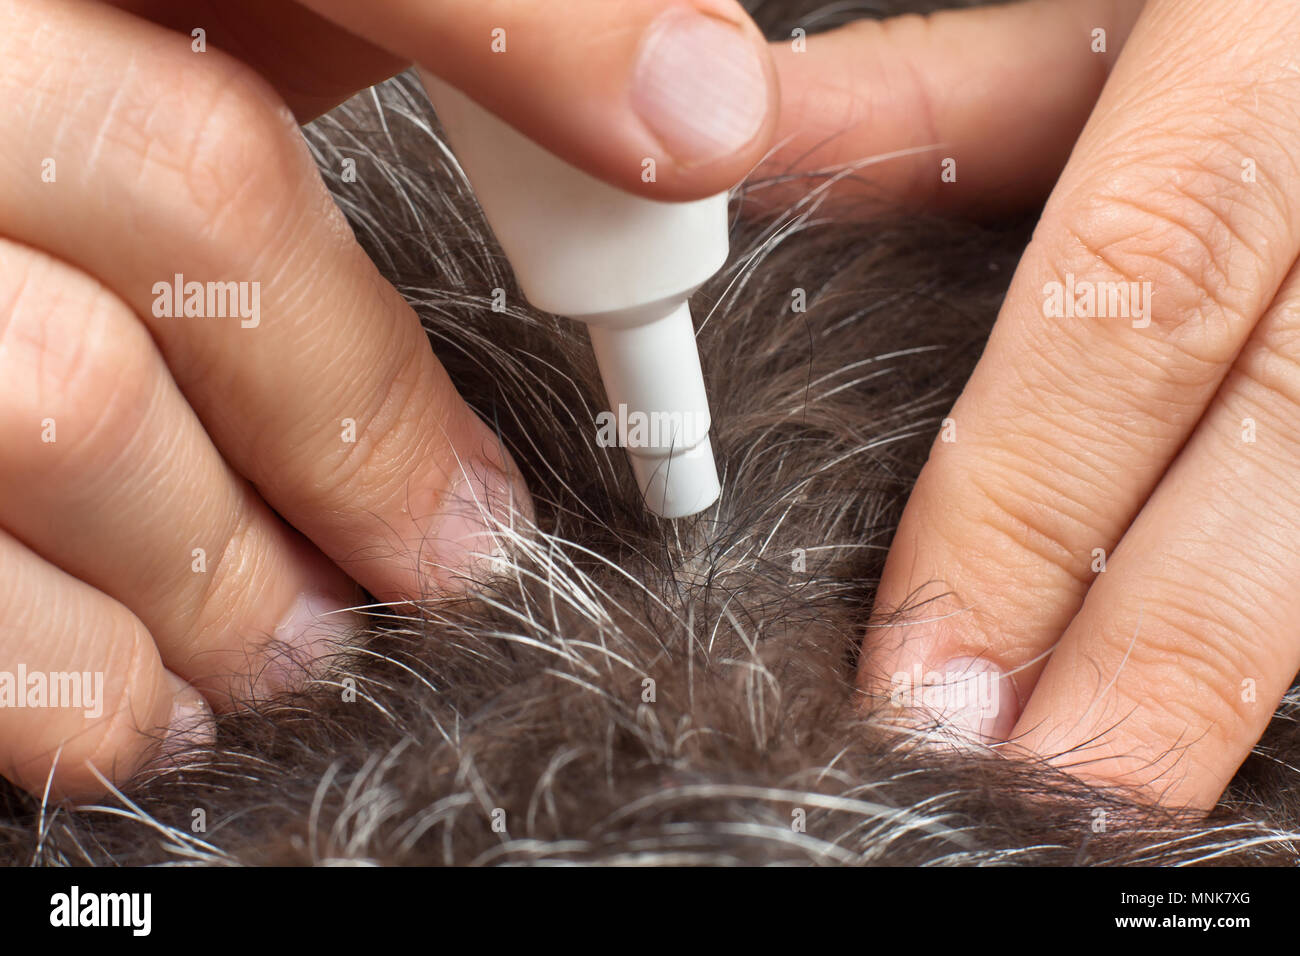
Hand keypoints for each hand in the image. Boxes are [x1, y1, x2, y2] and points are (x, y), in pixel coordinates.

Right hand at [1, 0, 780, 798]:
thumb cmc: (33, 98)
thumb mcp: (187, 8)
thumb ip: (360, 25)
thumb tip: (656, 73)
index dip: (534, 23)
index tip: (701, 121)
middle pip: (199, 194)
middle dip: (365, 419)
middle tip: (465, 553)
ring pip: (56, 405)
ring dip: (224, 574)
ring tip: (303, 647)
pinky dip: (66, 673)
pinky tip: (146, 693)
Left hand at [818, 0, 1299, 808]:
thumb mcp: (1105, 7)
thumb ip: (940, 102)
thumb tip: (748, 175)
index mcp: (1277, 47)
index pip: (1126, 305)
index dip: (1024, 514)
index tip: (925, 677)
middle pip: (1288, 453)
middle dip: (1156, 658)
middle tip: (1029, 793)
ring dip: (1244, 664)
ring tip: (1125, 788)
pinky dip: (1297, 606)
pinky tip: (1238, 695)